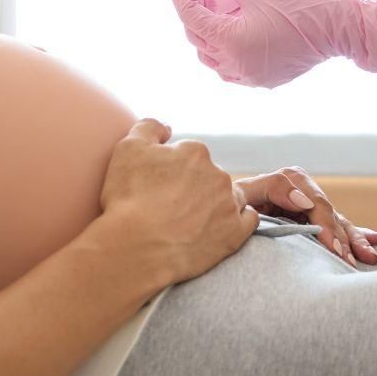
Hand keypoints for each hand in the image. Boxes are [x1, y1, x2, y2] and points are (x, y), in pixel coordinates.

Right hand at [98, 119, 258, 286]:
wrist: (137, 247)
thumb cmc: (129, 198)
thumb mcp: (128, 148)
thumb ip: (150, 128)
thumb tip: (167, 128)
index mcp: (195, 152)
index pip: (189, 156)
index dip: (173, 170)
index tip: (161, 187)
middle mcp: (218, 174)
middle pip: (209, 176)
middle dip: (194, 187)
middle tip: (171, 207)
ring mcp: (229, 204)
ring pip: (230, 196)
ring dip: (216, 204)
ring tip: (192, 222)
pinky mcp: (235, 234)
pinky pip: (248, 220)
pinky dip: (236, 222)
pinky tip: (218, 229)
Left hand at [163, 0, 376, 87]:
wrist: (343, 27)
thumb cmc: (303, 1)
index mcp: (231, 43)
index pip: (189, 13)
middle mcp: (236, 66)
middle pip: (196, 33)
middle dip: (191, 2)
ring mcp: (249, 77)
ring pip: (209, 51)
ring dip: (205, 23)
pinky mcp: (262, 78)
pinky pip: (228, 62)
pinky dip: (222, 40)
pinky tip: (231, 17)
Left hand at [234, 168, 376, 265]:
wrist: (224, 213)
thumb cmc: (232, 204)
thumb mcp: (244, 193)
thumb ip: (271, 188)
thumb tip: (303, 200)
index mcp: (290, 179)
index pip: (313, 203)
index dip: (324, 224)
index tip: (331, 246)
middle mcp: (306, 191)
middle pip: (330, 214)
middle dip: (341, 238)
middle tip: (347, 260)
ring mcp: (314, 208)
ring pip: (339, 223)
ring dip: (355, 240)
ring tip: (369, 257)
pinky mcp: (318, 222)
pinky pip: (342, 228)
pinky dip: (359, 235)